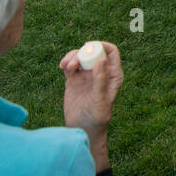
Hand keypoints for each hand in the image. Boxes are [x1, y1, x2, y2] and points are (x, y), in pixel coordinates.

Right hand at [61, 42, 122, 159]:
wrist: (82, 130)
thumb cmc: (96, 117)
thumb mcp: (100, 100)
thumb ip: (100, 81)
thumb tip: (102, 60)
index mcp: (113, 75)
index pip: (112, 52)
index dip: (102, 45)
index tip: (89, 47)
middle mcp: (101, 72)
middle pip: (93, 52)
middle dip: (83, 52)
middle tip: (74, 62)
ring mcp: (87, 75)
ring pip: (81, 57)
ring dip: (73, 56)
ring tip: (66, 66)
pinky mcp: (74, 80)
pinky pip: (70, 65)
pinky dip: (66, 62)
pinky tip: (62, 67)